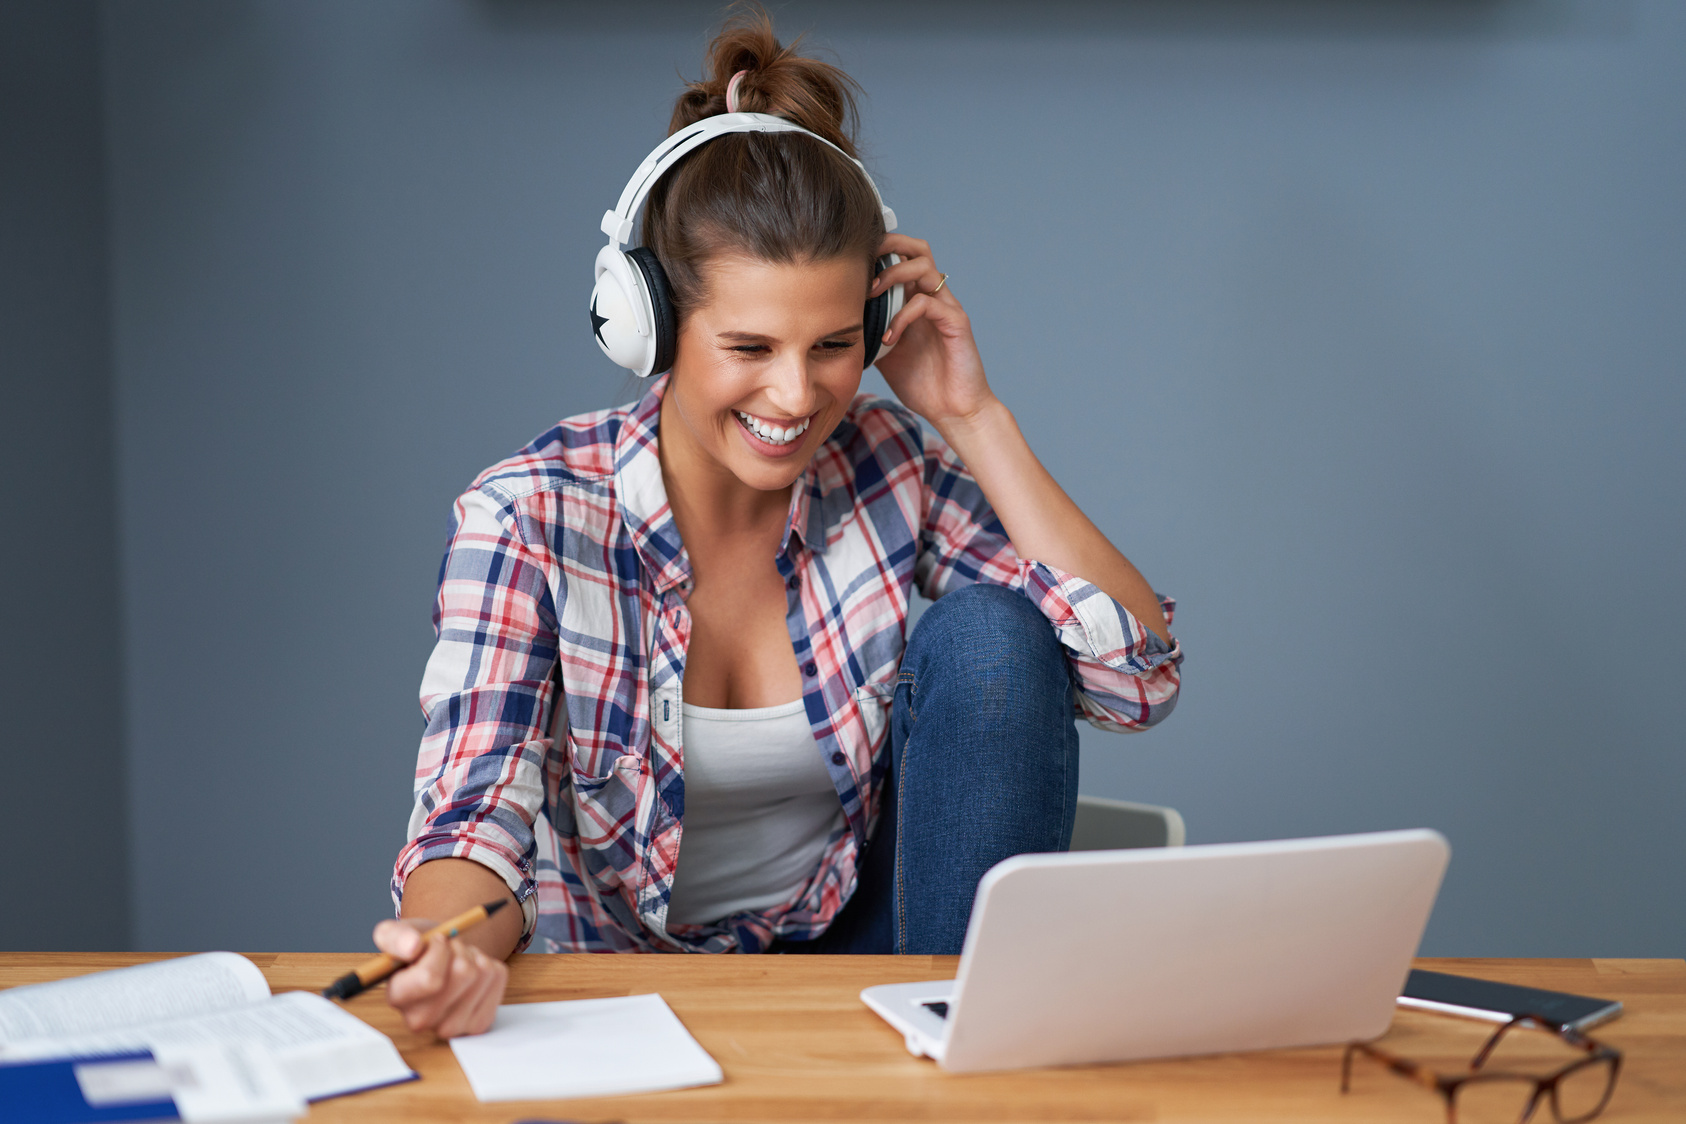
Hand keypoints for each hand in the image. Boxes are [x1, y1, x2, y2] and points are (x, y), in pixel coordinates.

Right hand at [374, 917, 508, 1037]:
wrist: (441, 958)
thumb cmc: (417, 948)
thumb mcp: (396, 933)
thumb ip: (395, 936)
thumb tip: (413, 946)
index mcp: (397, 998)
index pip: (430, 978)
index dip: (439, 949)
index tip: (436, 941)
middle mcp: (421, 1020)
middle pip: (463, 973)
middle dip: (458, 949)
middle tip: (448, 951)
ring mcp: (452, 1026)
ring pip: (482, 973)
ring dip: (473, 956)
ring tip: (458, 960)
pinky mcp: (479, 1022)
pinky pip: (497, 977)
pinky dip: (489, 963)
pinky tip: (472, 972)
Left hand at [870, 233, 998, 434]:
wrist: (953, 411)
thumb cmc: (922, 384)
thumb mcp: (883, 355)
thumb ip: (868, 332)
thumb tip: (834, 323)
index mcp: (915, 301)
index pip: (901, 258)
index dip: (878, 250)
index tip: (850, 260)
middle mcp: (933, 298)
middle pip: (918, 249)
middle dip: (890, 244)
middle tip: (863, 260)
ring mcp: (946, 308)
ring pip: (924, 267)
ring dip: (893, 274)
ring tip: (872, 292)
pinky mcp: (956, 323)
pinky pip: (927, 303)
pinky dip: (902, 316)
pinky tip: (888, 338)